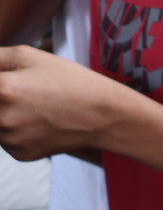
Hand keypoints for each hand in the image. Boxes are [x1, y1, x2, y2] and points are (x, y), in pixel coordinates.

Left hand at [0, 45, 125, 159]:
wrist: (105, 117)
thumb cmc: (71, 82)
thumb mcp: (28, 56)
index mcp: (1, 90)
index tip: (4, 83)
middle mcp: (1, 119)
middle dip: (0, 97)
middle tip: (19, 94)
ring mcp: (10, 140)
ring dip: (0, 113)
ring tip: (28, 105)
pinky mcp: (20, 154)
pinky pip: (3, 139)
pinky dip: (12, 129)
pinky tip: (34, 121)